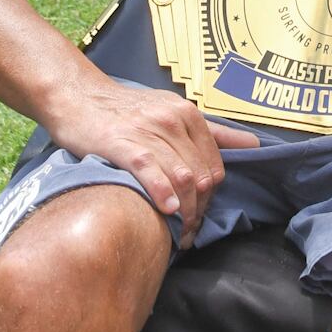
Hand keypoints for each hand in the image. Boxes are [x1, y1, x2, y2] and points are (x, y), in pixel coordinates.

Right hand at [44, 76, 259, 245]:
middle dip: (199, 211)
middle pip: (200, 176)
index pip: (215, 166)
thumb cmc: (127, 110)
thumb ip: (213, 131)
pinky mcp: (122, 143)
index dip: (211, 198)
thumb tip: (254, 144)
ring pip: (181, 178)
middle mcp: (173, 120)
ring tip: (178, 235)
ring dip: (184, 213)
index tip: (200, 216)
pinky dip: (162, 192)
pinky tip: (167, 210)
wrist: (77, 96)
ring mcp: (148, 131)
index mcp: (189, 115)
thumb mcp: (173, 111)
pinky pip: (150, 170)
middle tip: (188, 234)